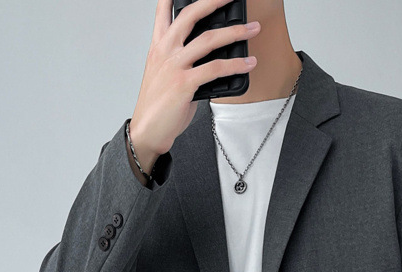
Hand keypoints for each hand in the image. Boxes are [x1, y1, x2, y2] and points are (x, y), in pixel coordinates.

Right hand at [128, 0, 260, 165]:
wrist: (148, 130)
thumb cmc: (159, 105)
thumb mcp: (165, 75)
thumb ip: (183, 61)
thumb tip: (210, 58)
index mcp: (159, 46)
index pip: (163, 10)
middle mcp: (165, 51)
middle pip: (191, 15)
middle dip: (214, 1)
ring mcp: (174, 66)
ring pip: (208, 40)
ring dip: (235, 33)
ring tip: (252, 29)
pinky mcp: (184, 84)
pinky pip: (215, 69)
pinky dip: (235, 65)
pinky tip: (247, 64)